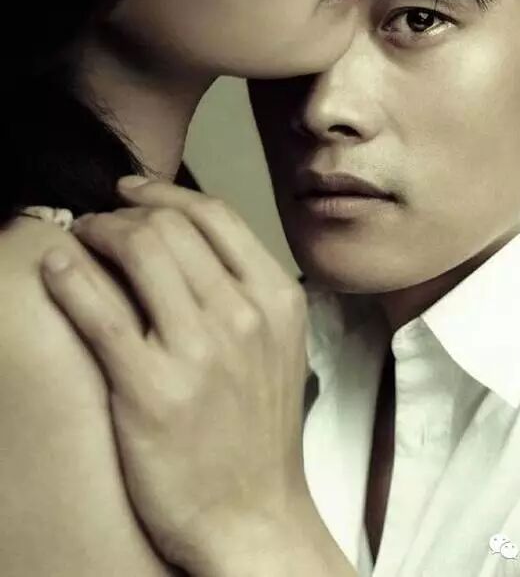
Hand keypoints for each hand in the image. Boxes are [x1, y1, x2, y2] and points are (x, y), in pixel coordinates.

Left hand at [40, 179, 312, 574]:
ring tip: (79, 241)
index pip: (215, 216)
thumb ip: (243, 288)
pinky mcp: (150, 390)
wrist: (254, 514)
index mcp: (276, 299)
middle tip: (98, 221)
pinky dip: (71, 276)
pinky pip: (99, 310)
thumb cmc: (260, 430)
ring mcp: (198, 352)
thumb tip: (184, 238)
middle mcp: (243, 315)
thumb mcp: (278, 345)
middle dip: (123, 212)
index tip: (132, 190)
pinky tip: (57, 267)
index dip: (164, 192)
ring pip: (138, 250)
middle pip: (170, 225)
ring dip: (96, 232)